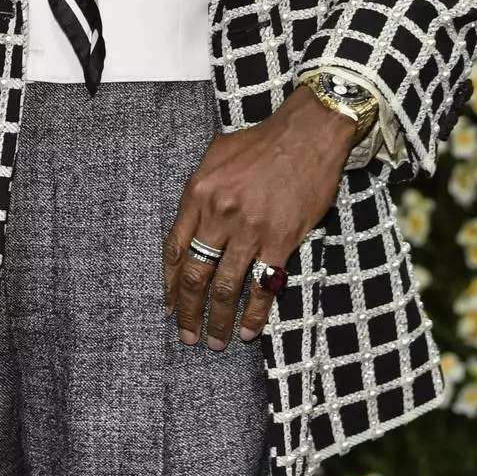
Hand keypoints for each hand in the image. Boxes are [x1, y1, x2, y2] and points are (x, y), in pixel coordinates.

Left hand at [163, 84, 356, 349]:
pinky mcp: (281, 238)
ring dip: (219, 320)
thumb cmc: (261, 142)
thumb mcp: (216, 156)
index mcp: (198, 192)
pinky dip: (254, 312)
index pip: (173, 248)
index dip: (169, 283)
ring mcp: (250, 228)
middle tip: (187, 336)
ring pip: (226, 286)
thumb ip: (200, 192)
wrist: (308, 134)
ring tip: (214, 342)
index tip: (168, 306)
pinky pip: (262, 284)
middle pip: (195, 274)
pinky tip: (248, 331)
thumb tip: (191, 227)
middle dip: (188, 311)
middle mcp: (219, 213)